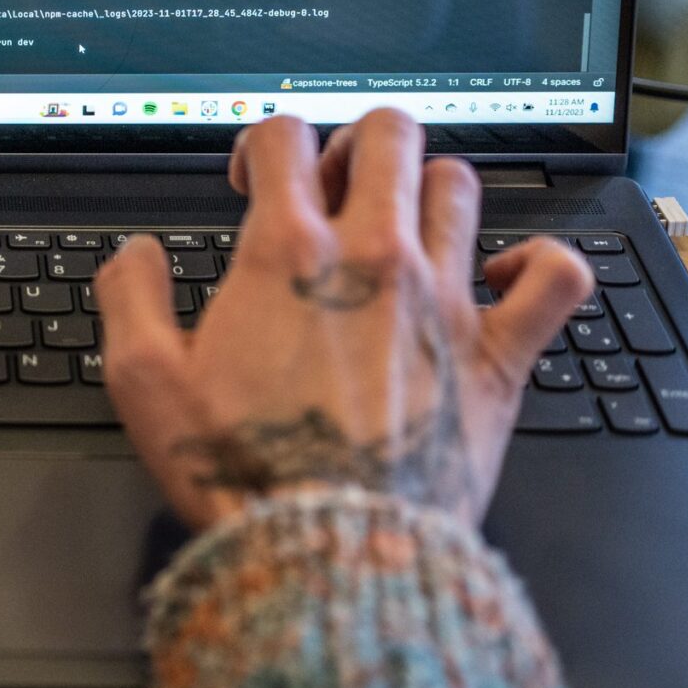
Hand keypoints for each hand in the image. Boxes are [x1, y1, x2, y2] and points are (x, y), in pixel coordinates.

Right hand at [96, 110, 591, 532]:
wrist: (332, 553)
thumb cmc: (244, 475)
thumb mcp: (143, 383)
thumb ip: (131, 297)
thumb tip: (137, 256)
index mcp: (288, 253)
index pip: (285, 136)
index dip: (262, 145)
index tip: (253, 186)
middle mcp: (373, 258)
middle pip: (388, 134)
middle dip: (354, 144)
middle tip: (333, 191)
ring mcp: (445, 302)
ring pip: (460, 184)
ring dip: (428, 188)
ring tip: (402, 224)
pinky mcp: (498, 358)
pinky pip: (556, 276)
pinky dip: (538, 261)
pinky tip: (500, 276)